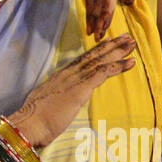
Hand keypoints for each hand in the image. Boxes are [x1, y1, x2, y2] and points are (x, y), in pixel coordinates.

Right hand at [8, 35, 137, 146]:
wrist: (29, 124)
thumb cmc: (35, 120)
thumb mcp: (47, 103)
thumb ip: (56, 98)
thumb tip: (61, 100)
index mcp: (61, 76)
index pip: (83, 60)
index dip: (98, 50)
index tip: (109, 41)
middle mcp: (68, 73)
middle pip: (94, 55)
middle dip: (111, 46)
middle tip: (126, 37)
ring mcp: (74, 79)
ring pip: (100, 60)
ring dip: (118, 51)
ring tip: (132, 43)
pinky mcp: (80, 88)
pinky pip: (103, 72)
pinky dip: (118, 66)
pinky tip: (131, 62)